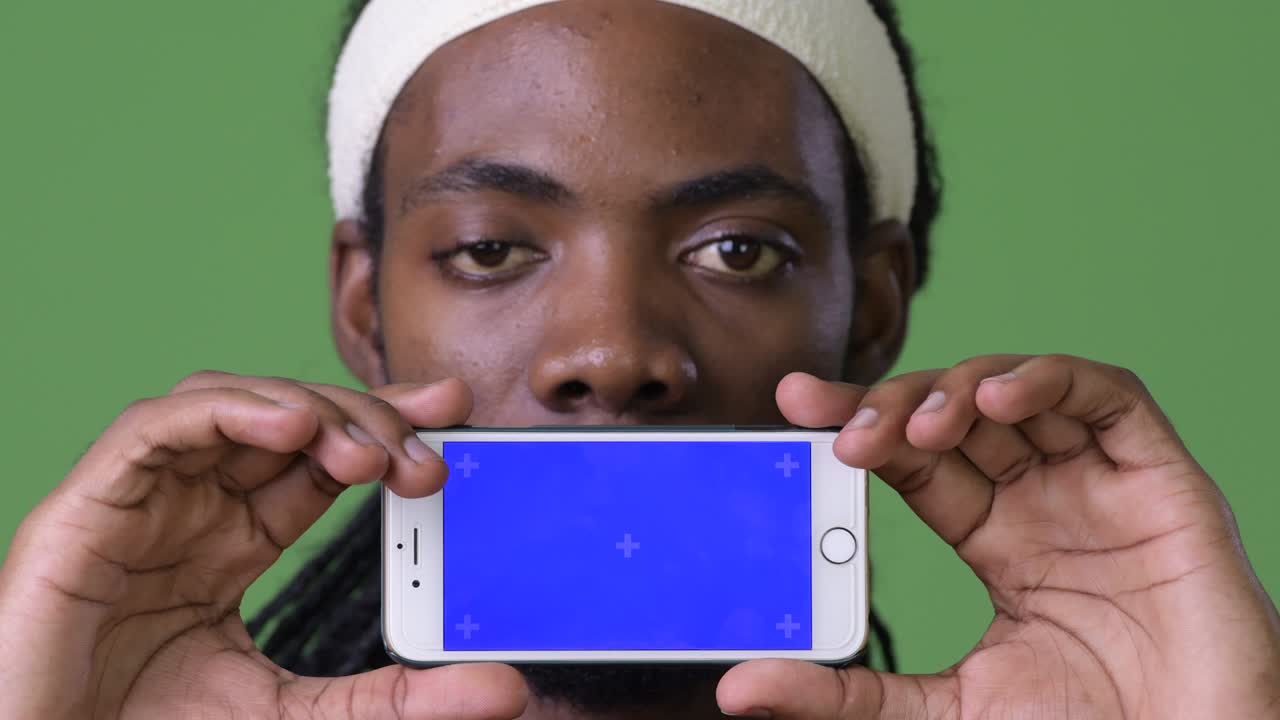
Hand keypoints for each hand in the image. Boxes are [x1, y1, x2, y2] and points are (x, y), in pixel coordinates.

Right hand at [0, 372, 526, 718]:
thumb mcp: (299, 714)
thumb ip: (396, 696)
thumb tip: (505, 688)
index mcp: (234, 540)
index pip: (322, 458)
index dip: (385, 426)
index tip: (455, 418)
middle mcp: (194, 506)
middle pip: (290, 421)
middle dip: (366, 420)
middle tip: (426, 458)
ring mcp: (144, 499)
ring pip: (234, 404)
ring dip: (310, 410)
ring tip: (369, 455)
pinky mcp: (89, 504)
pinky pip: (161, 425)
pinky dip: (230, 409)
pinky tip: (292, 425)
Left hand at [720, 355, 1279, 718]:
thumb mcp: (943, 710)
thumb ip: (847, 694)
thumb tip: (741, 688)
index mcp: (997, 537)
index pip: (914, 459)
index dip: (857, 424)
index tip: (794, 408)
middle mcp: (1045, 498)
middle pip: (957, 416)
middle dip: (893, 404)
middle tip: (837, 428)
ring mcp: (1102, 484)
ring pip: (1021, 391)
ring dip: (958, 390)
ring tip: (910, 428)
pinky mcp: (1163, 480)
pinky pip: (1108, 398)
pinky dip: (1050, 381)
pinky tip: (996, 400)